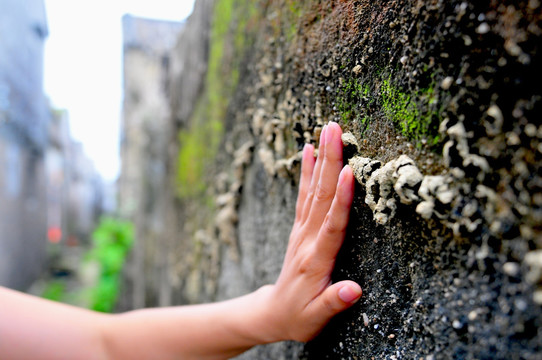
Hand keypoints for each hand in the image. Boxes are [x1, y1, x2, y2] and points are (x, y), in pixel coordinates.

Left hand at [263, 121, 360, 341]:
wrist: (273, 312)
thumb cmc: (299, 317)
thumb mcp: (316, 318)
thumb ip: (333, 302)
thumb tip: (354, 289)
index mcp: (316, 259)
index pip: (332, 224)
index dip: (341, 199)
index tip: (349, 171)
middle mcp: (307, 239)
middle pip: (321, 196)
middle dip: (330, 161)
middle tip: (335, 129)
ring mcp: (301, 230)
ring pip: (313, 190)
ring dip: (321, 159)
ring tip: (327, 130)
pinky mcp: (299, 228)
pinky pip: (303, 195)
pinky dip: (306, 172)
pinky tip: (309, 151)